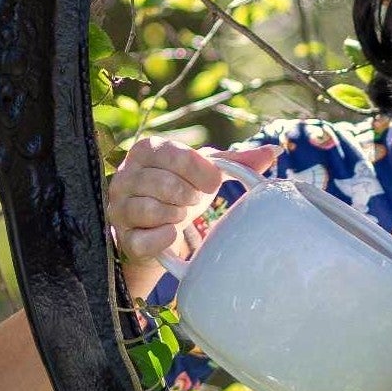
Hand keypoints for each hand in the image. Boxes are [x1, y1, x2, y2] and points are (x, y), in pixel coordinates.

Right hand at [108, 136, 277, 270]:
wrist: (160, 226)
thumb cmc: (183, 189)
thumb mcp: (206, 171)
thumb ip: (236, 161)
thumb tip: (273, 151)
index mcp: (147, 149)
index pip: (178, 156)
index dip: (202, 174)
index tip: (211, 184)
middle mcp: (126, 174)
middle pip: (166, 185)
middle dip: (189, 197)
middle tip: (192, 201)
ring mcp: (118, 206)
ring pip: (151, 211)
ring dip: (176, 216)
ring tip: (180, 214)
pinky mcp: (121, 235)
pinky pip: (143, 240)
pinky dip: (164, 239)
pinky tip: (171, 234)